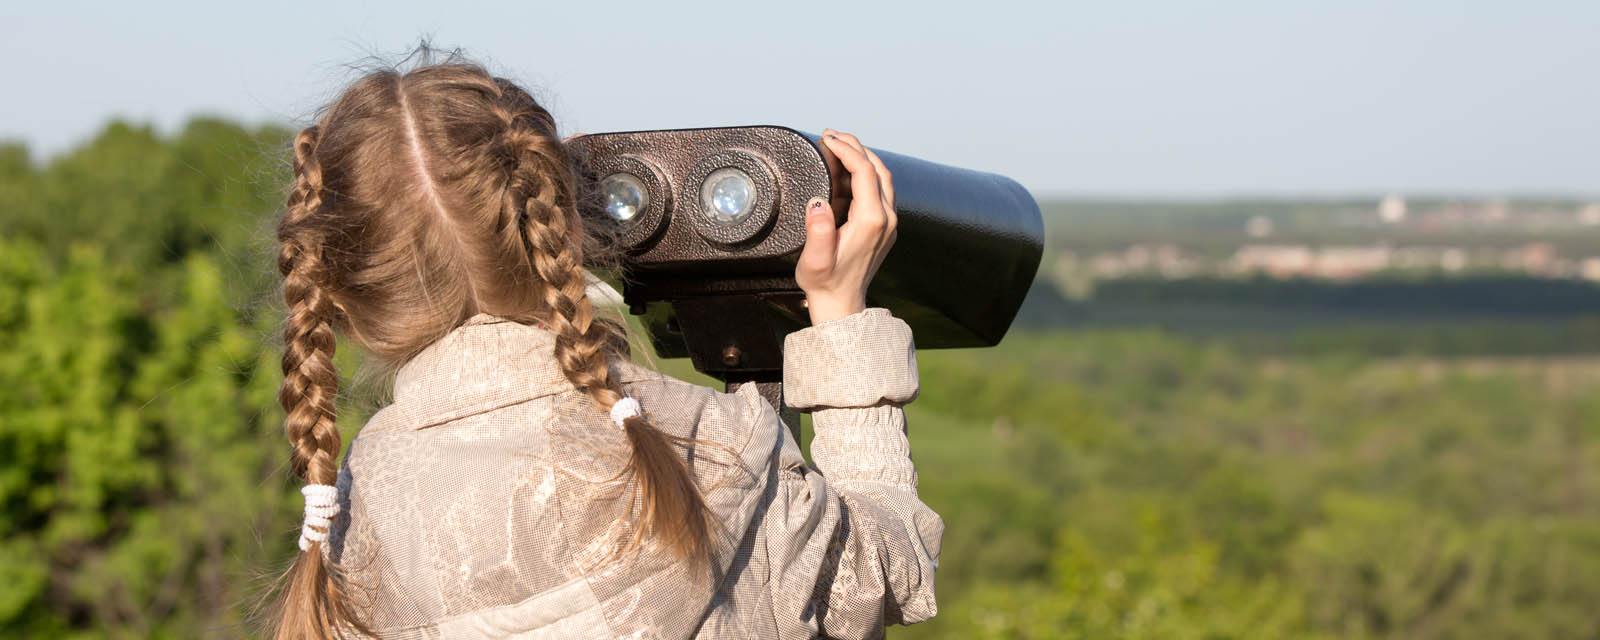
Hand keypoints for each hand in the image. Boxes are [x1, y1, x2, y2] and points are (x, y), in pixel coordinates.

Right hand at [795, 129, 896, 325]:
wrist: (842, 305)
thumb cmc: (826, 283)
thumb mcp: (815, 259)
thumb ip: (818, 230)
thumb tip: (818, 202)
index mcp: (871, 221)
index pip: (864, 171)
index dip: (846, 149)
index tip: (827, 138)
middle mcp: (886, 219)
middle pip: (877, 168)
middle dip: (856, 146)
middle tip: (832, 135)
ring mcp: (889, 223)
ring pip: (883, 177)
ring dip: (863, 157)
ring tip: (840, 146)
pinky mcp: (885, 227)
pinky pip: (881, 190)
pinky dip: (867, 172)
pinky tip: (849, 170)